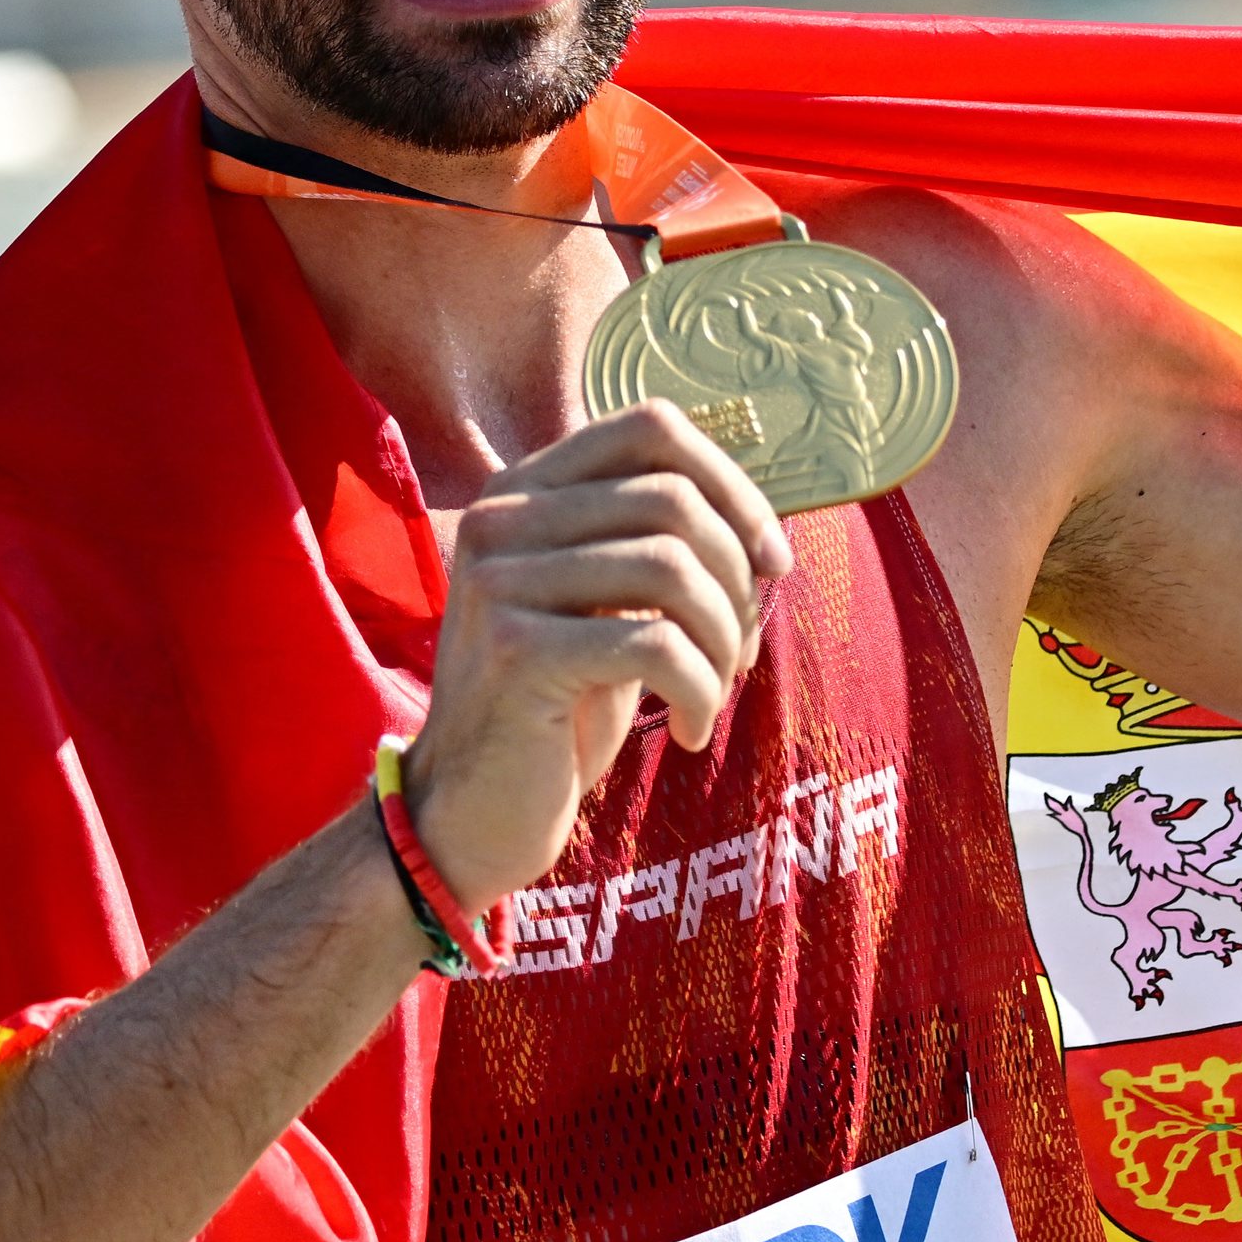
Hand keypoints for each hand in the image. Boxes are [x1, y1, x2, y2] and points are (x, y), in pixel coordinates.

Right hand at [403, 406, 792, 914]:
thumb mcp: (608, 607)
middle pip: (673, 498)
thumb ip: (657, 545)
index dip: (733, 486)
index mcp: (523, 489)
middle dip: (736, 578)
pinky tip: (690, 732)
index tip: (771, 562)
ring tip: (717, 693)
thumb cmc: (561, 708)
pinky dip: (700, 690)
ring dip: (724, 639)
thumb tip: (766, 532)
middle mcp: (501, 518)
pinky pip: (657, 644)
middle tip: (741, 651)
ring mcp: (500, 580)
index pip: (650, 428)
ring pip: (672, 567)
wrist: (471, 812)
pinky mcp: (518, 650)